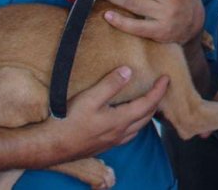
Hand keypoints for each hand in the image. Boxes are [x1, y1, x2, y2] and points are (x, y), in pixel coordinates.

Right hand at [41, 67, 169, 162]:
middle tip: (161, 89)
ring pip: (137, 128)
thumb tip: (129, 71)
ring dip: (146, 115)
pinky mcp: (102, 145)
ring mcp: (111, 141)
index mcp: (120, 121)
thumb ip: (110, 84)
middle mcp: (120, 133)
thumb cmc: (68, 121)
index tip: (167, 78)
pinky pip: (127, 134)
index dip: (159, 91)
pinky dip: (134, 123)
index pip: (148, 104)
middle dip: (156, 102)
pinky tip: (125, 118)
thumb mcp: (90, 98)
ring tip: (147, 102)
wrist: (49, 147)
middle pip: (146, 118)